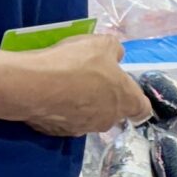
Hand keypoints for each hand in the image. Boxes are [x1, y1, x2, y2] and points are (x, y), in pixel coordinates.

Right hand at [11, 32, 150, 137]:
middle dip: (105, 98)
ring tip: (66, 85)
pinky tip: (50, 96)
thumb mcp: (102, 44)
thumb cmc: (77, 64)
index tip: (124, 89)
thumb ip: (115, 50)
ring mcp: (83, 129)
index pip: (142, 109)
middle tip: (89, 79)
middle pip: (113, 112)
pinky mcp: (59, 133)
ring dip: (82, 105)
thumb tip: (116, 57)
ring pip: (89, 117)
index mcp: (126, 102)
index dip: (135, 99)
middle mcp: (108, 121)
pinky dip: (61, 111)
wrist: (34, 85)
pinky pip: (65, 121)